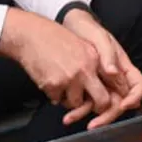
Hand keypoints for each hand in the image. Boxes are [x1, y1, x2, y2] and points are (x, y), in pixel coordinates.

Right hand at [0, 8, 114, 123]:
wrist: (30, 35)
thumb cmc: (53, 38)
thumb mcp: (82, 46)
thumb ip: (94, 64)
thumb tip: (103, 80)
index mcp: (94, 59)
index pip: (111, 84)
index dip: (107, 95)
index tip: (102, 98)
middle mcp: (85, 70)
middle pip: (101, 100)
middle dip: (95, 106)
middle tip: (88, 104)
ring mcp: (69, 79)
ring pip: (76, 104)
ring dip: (69, 99)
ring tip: (63, 86)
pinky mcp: (53, 85)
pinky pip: (57, 100)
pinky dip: (53, 94)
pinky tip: (50, 80)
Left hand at [60, 9, 141, 128]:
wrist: (68, 28)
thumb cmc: (88, 30)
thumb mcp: (99, 38)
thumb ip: (107, 55)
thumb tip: (113, 72)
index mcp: (124, 67)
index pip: (138, 87)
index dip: (134, 98)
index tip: (124, 105)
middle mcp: (115, 79)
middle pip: (119, 103)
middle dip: (107, 115)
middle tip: (94, 124)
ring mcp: (101, 84)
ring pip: (101, 106)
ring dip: (87, 115)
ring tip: (70, 118)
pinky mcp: (86, 88)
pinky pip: (86, 103)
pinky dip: (77, 110)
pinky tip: (67, 112)